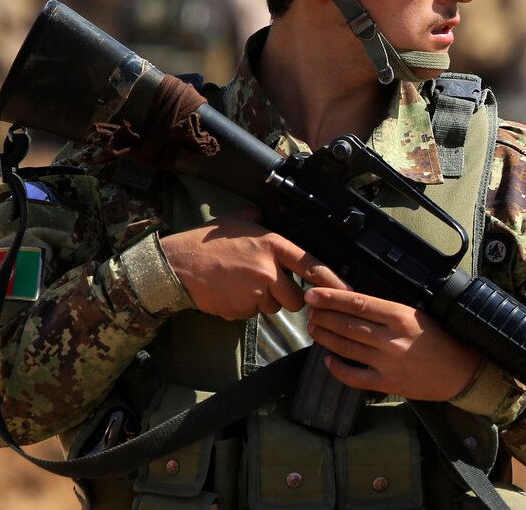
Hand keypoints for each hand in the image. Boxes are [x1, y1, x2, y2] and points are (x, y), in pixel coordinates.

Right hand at [160, 209, 348, 319]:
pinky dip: (245, 307)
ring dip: (264, 301)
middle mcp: (269, 270)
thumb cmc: (206, 242)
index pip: (312, 265)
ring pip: (274, 307)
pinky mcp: (242, 310)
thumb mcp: (236, 219)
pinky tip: (229, 293)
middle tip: (267, 284)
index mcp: (273, 245)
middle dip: (287, 296)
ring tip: (241, 284)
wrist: (176, 266)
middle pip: (296, 298)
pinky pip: (253, 314)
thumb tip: (265, 211)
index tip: (348, 291)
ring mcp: (256, 293)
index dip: (333, 280)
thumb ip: (257, 216)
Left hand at [305, 287, 481, 400]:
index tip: (313, 294)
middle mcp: (391, 338)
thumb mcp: (418, 314)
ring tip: (313, 329)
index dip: (331, 298)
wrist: (462, 371)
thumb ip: (389, 311)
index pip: (358, 302)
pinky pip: (354, 376)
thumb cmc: (442, 339)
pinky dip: (338, 368)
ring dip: (326, 337)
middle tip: (309, 312)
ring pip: (347, 347)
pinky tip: (328, 360)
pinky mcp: (387, 383)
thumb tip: (357, 303)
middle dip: (323, 316)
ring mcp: (388, 362)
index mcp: (400, 315)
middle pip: (347, 324)